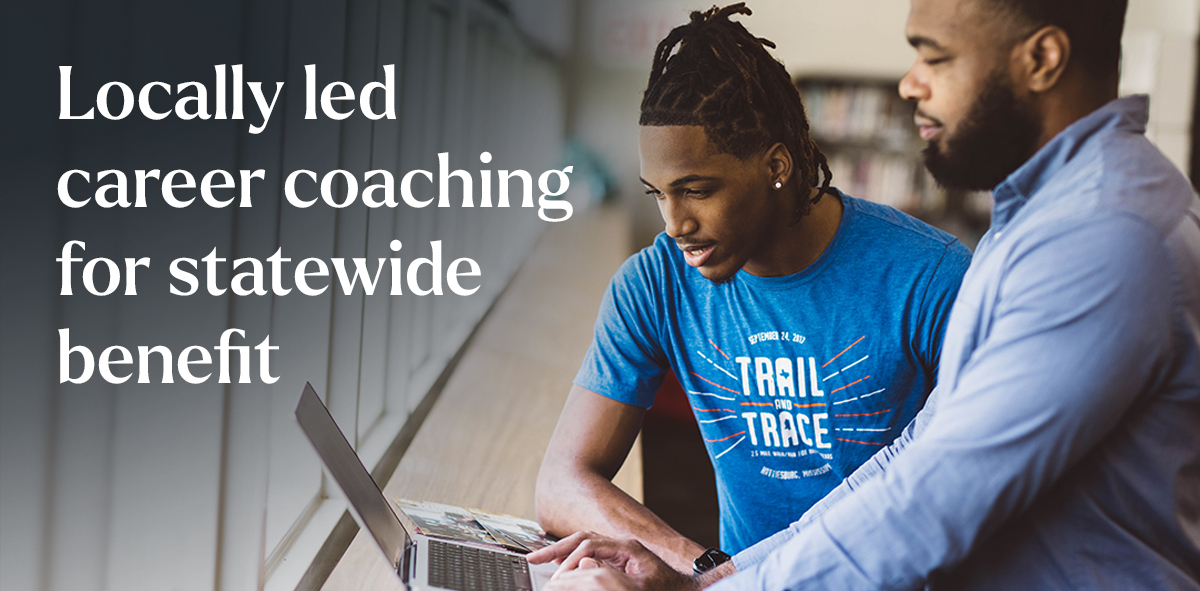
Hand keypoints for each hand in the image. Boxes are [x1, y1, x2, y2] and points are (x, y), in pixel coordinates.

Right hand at [527, 532, 697, 590]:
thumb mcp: (637, 588)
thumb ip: (610, 577)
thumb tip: (583, 564)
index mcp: (627, 547)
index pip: (589, 545)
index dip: (569, 559)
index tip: (557, 577)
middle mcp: (622, 545)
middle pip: (582, 539)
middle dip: (557, 548)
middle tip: (533, 559)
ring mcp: (620, 551)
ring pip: (584, 544)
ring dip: (563, 551)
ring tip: (542, 559)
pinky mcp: (619, 561)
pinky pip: (591, 553)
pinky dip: (573, 557)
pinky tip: (562, 565)